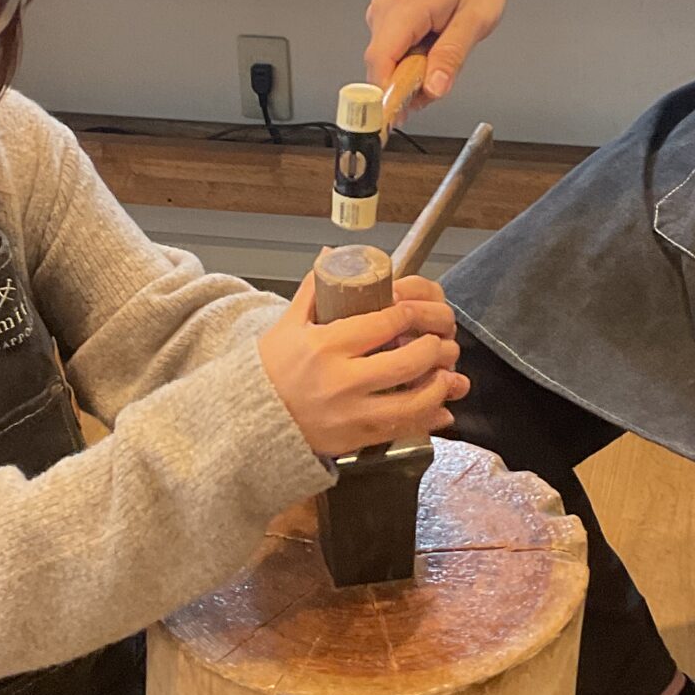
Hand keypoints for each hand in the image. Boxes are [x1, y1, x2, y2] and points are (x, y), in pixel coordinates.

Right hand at [259, 273, 467, 458]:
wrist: (249, 420)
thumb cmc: (270, 370)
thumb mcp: (288, 324)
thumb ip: (314, 289)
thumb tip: (332, 255)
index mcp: (327, 345)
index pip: (384, 323)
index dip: (410, 314)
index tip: (416, 312)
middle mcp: (342, 380)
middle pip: (407, 362)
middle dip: (433, 349)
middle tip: (439, 342)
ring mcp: (350, 413)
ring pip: (411, 402)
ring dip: (437, 387)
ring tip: (446, 375)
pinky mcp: (355, 439)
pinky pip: (401, 429)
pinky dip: (428, 420)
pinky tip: (441, 409)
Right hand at [362, 0, 526, 113]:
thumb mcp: (477, 19)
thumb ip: (452, 55)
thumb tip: (434, 89)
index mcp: (408, 5)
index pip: (381, 59)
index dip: (385, 93)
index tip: (395, 119)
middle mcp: (385, 8)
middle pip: (381, 66)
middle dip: (407, 87)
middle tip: (442, 80)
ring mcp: (380, 12)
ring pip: (386, 63)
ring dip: (411, 74)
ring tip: (442, 53)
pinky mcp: (382, 18)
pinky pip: (389, 53)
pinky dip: (409, 62)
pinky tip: (431, 48)